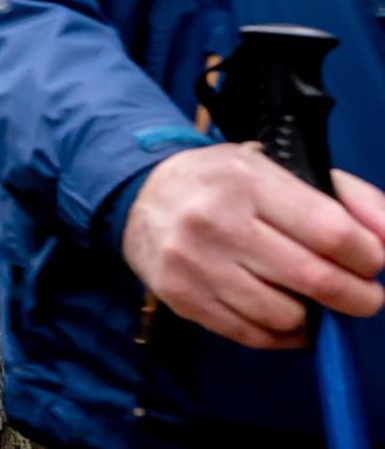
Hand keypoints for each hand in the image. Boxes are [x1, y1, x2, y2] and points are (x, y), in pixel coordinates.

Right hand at [121, 145, 384, 349]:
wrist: (141, 196)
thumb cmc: (224, 183)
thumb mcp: (279, 168)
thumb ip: (347, 197)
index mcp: (247, 180)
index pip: (332, 232)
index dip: (367, 256)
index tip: (370, 261)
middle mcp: (216, 220)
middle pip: (315, 280)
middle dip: (358, 297)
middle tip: (364, 296)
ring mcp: (194, 262)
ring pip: (286, 316)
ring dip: (313, 315)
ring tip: (310, 298)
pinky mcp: (182, 297)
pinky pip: (253, 336)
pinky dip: (281, 333)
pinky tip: (283, 315)